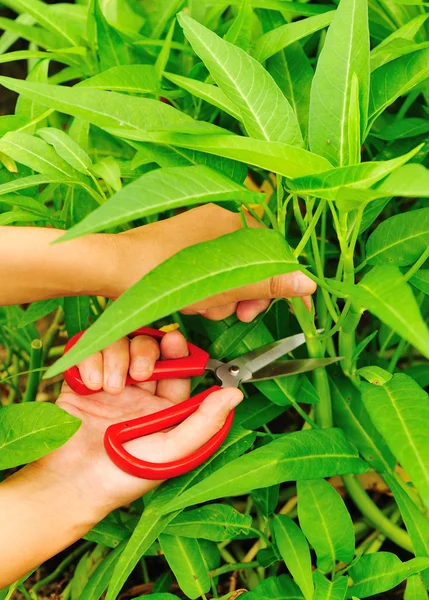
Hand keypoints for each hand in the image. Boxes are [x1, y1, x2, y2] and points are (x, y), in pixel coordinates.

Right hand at [36, 330, 242, 515]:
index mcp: (163, 407)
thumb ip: (204, 422)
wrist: (70, 482)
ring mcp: (110, 384)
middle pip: (148, 347)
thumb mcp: (171, 452)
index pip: (177, 367)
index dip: (177, 351)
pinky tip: (90, 385)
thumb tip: (236, 394)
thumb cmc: (123, 475)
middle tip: (141, 373)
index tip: (174, 343)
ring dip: (117, 358)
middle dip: (146, 351)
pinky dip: (91, 361)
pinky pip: (90, 351)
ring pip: (120, 344)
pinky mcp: (82, 380)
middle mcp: (139, 392)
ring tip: (109, 388)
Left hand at [111, 204, 315, 319]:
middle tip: (240, 315)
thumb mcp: (227, 284)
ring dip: (221, 297)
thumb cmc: (169, 272)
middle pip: (252, 264)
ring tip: (201, 307)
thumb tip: (308, 283)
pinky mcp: (181, 250)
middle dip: (245, 294)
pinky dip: (203, 292)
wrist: (113, 269)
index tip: (284, 308)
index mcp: (234, 218)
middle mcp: (219, 221)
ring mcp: (198, 235)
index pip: (274, 251)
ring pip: (229, 274)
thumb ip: (269, 282)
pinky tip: (188, 302)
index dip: (280, 282)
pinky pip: (208, 274)